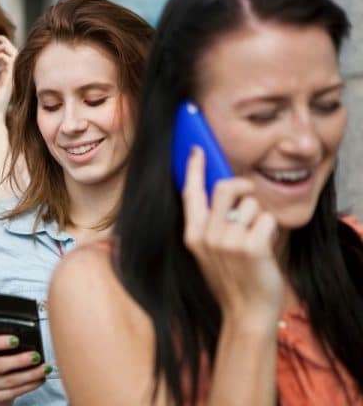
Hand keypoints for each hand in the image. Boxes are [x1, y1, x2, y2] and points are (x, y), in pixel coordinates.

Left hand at [0, 35, 16, 127]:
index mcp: (3, 79)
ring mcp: (11, 79)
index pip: (4, 57)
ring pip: (14, 54)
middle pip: (12, 53)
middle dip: (3, 42)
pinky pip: (11, 62)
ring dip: (4, 46)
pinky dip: (3, 56)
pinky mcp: (10, 81)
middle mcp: (9, 77)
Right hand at [0, 335, 48, 404]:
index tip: (17, 339)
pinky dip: (29, 385)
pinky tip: (40, 379)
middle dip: (19, 361)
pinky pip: (14, 392)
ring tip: (45, 368)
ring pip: (10, 381)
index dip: (0, 342)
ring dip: (30, 374)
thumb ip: (4, 345)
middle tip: (36, 356)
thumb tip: (28, 340)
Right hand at [182, 147, 283, 326]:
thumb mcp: (206, 252)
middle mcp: (207, 235)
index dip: (193, 168)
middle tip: (248, 193)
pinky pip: (267, 219)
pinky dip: (271, 230)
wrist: (246, 313)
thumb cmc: (231, 279)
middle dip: (242, 186)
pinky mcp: (250, 247)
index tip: (196, 149)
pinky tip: (265, 247)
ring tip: (256, 236)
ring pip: (250, 204)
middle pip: (224, 187)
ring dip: (259, 215)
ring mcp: (228, 241)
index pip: (190, 193)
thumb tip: (221, 191)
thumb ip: (208, 224)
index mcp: (193, 234)